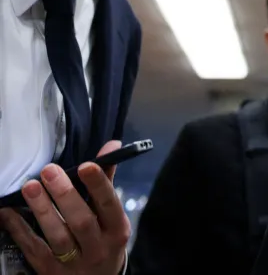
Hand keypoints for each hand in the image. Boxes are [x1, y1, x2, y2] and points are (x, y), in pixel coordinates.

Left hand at [0, 140, 129, 273]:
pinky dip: (21, 231)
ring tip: (29, 187)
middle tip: (48, 170)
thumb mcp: (112, 217)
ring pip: (57, 236)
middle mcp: (98, 248)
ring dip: (42, 210)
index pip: (110, 205)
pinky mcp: (50, 272)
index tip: (86, 166)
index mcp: (117, 230)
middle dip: (64, 195)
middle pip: (82, 221)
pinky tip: (9, 214)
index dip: (99, 186)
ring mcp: (74, 263)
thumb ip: (107, 182)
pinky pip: (34, 250)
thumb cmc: (104, 241)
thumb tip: (112, 146)